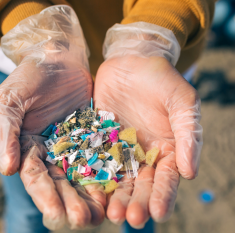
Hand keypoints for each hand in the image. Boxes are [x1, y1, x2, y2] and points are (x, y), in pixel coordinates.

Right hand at [0, 5, 105, 229]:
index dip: (44, 196)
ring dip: (90, 195)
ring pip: (82, 175)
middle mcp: (50, 151)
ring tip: (102, 214)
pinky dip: (106, 173)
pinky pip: (100, 156)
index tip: (56, 215)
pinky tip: (115, 188)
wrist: (57, 57)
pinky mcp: (93, 135)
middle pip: (60, 182)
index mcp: (27, 147)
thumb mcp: (9, 101)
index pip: (35, 177)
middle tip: (84, 220)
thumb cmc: (29, 76)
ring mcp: (73, 144)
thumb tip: (7, 169)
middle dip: (71, 202)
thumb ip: (5, 133)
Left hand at [94, 55, 202, 227]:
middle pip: (140, 185)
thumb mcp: (182, 102)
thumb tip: (191, 173)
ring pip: (117, 178)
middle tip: (129, 218)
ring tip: (109, 213)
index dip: (163, 196)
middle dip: (136, 202)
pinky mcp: (99, 140)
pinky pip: (95, 160)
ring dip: (114, 197)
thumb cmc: (161, 79)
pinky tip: (89, 191)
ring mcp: (118, 149)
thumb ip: (188, 135)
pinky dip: (93, 176)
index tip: (157, 213)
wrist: (131, 61)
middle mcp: (142, 155)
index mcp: (166, 150)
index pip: (166, 178)